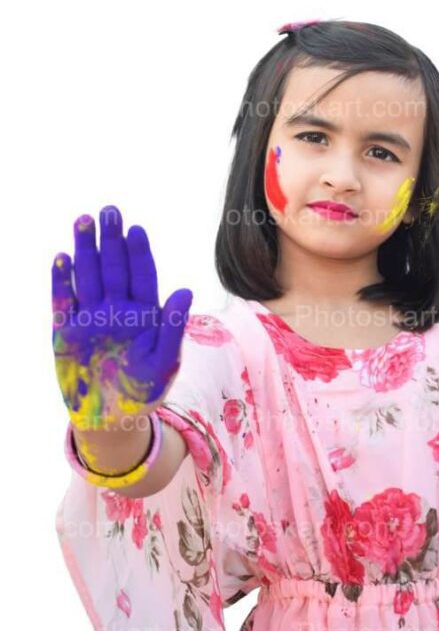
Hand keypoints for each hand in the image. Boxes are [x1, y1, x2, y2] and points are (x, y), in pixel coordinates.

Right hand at [52, 204, 192, 430]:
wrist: (112, 419)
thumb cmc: (145, 389)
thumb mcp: (164, 362)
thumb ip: (172, 327)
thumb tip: (185, 291)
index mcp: (144, 313)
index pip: (142, 275)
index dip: (139, 253)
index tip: (136, 230)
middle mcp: (116, 309)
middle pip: (113, 268)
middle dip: (111, 240)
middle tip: (109, 211)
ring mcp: (90, 318)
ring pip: (88, 277)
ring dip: (85, 250)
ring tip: (83, 221)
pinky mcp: (66, 333)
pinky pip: (63, 302)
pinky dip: (61, 281)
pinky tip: (62, 258)